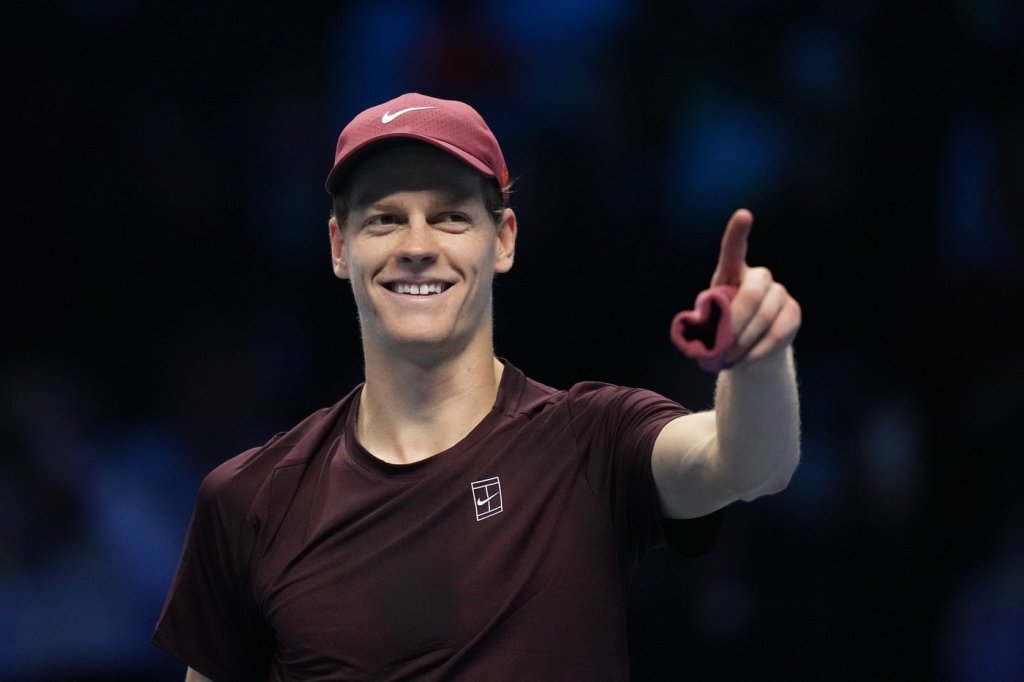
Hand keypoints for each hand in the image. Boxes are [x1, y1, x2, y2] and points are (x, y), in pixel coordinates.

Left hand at [711, 209, 800, 366]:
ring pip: (764, 317)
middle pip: (752, 294)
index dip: (738, 233)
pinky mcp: (793, 313)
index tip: (744, 215)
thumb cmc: (720, 330)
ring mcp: (779, 293)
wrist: (748, 348)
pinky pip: (778, 333)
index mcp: (731, 273)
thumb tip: (704, 337)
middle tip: (721, 347)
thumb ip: (705, 325)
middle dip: (735, 322)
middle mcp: (759, 277)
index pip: (734, 250)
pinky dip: (758, 351)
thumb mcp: (707, 324)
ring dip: (743, 342)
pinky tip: (746, 360)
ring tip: (728, 359)